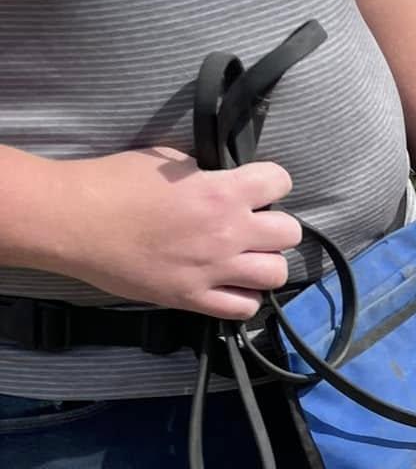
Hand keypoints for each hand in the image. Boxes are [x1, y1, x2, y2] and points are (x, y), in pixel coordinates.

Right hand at [64, 146, 301, 318]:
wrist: (72, 221)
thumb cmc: (112, 183)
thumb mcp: (167, 159)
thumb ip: (203, 174)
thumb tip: (219, 181)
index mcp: (220, 192)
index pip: (280, 182)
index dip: (271, 182)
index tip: (257, 187)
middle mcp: (226, 232)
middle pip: (289, 233)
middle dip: (274, 226)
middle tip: (252, 226)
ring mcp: (212, 270)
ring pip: (276, 274)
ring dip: (265, 263)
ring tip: (245, 257)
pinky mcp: (192, 298)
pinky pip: (243, 308)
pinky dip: (243, 298)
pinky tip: (229, 285)